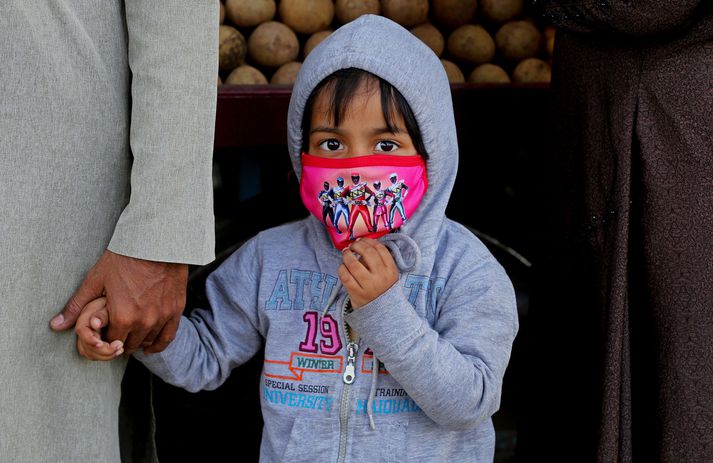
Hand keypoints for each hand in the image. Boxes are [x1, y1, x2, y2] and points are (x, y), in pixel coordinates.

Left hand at [50, 250, 187, 353]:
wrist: (156, 243)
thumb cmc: (125, 258)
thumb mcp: (96, 280)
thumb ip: (77, 305)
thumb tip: (56, 325)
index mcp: (122, 317)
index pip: (110, 342)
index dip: (105, 338)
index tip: (104, 331)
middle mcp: (143, 322)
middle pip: (129, 345)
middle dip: (121, 342)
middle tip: (117, 333)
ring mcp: (162, 317)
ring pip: (148, 341)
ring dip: (138, 341)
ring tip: (132, 335)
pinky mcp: (175, 310)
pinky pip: (168, 337)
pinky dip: (159, 344)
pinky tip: (151, 345)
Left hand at [338, 238, 397, 307]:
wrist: (383, 313)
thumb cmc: (383, 289)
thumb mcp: (388, 274)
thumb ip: (378, 260)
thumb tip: (360, 243)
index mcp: (391, 270)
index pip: (380, 249)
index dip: (369, 241)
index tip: (362, 240)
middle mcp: (381, 277)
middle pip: (367, 253)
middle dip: (357, 245)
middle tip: (352, 246)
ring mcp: (368, 286)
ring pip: (353, 264)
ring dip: (347, 255)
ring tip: (345, 254)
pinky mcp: (356, 293)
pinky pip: (345, 276)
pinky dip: (341, 268)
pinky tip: (343, 267)